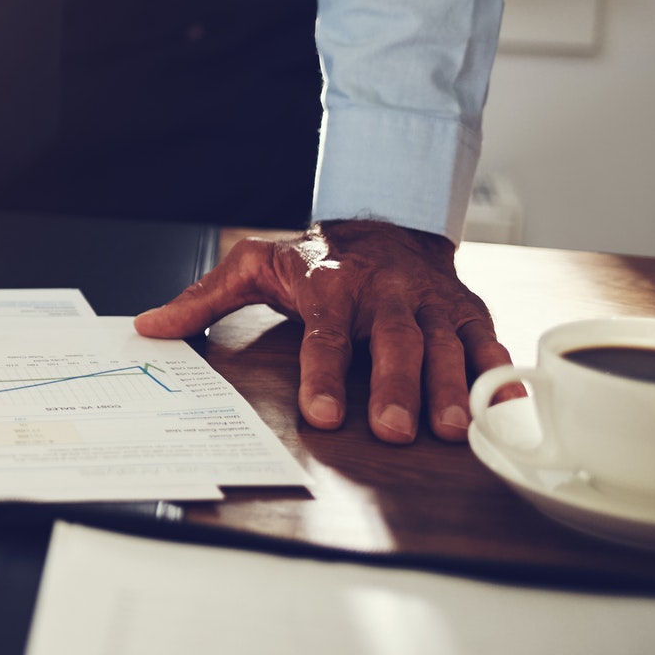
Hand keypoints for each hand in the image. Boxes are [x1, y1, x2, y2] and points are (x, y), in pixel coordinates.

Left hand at [134, 220, 511, 443]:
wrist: (384, 224)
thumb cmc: (314, 257)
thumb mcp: (252, 266)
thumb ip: (203, 300)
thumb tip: (149, 325)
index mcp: (333, 286)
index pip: (326, 336)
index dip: (325, 375)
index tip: (322, 415)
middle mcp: (386, 294)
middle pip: (394, 344)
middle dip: (397, 388)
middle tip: (393, 430)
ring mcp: (431, 303)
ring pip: (445, 346)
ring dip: (450, 388)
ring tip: (451, 429)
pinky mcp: (467, 311)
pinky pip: (487, 341)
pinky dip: (499, 370)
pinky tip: (506, 403)